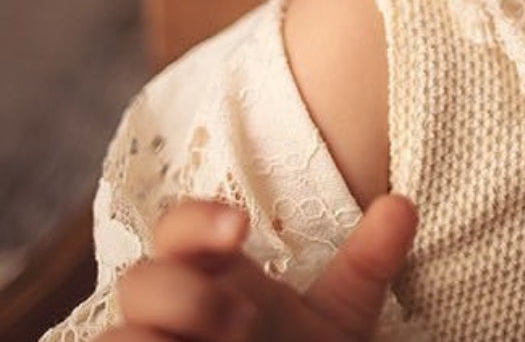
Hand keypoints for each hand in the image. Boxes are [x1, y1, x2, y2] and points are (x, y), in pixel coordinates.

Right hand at [105, 193, 417, 340]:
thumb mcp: (338, 320)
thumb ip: (366, 265)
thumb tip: (403, 205)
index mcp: (213, 280)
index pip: (178, 228)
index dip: (195, 219)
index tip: (240, 226)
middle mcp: (168, 321)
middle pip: (138, 282)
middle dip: (185, 296)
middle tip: (244, 319)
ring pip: (111, 341)